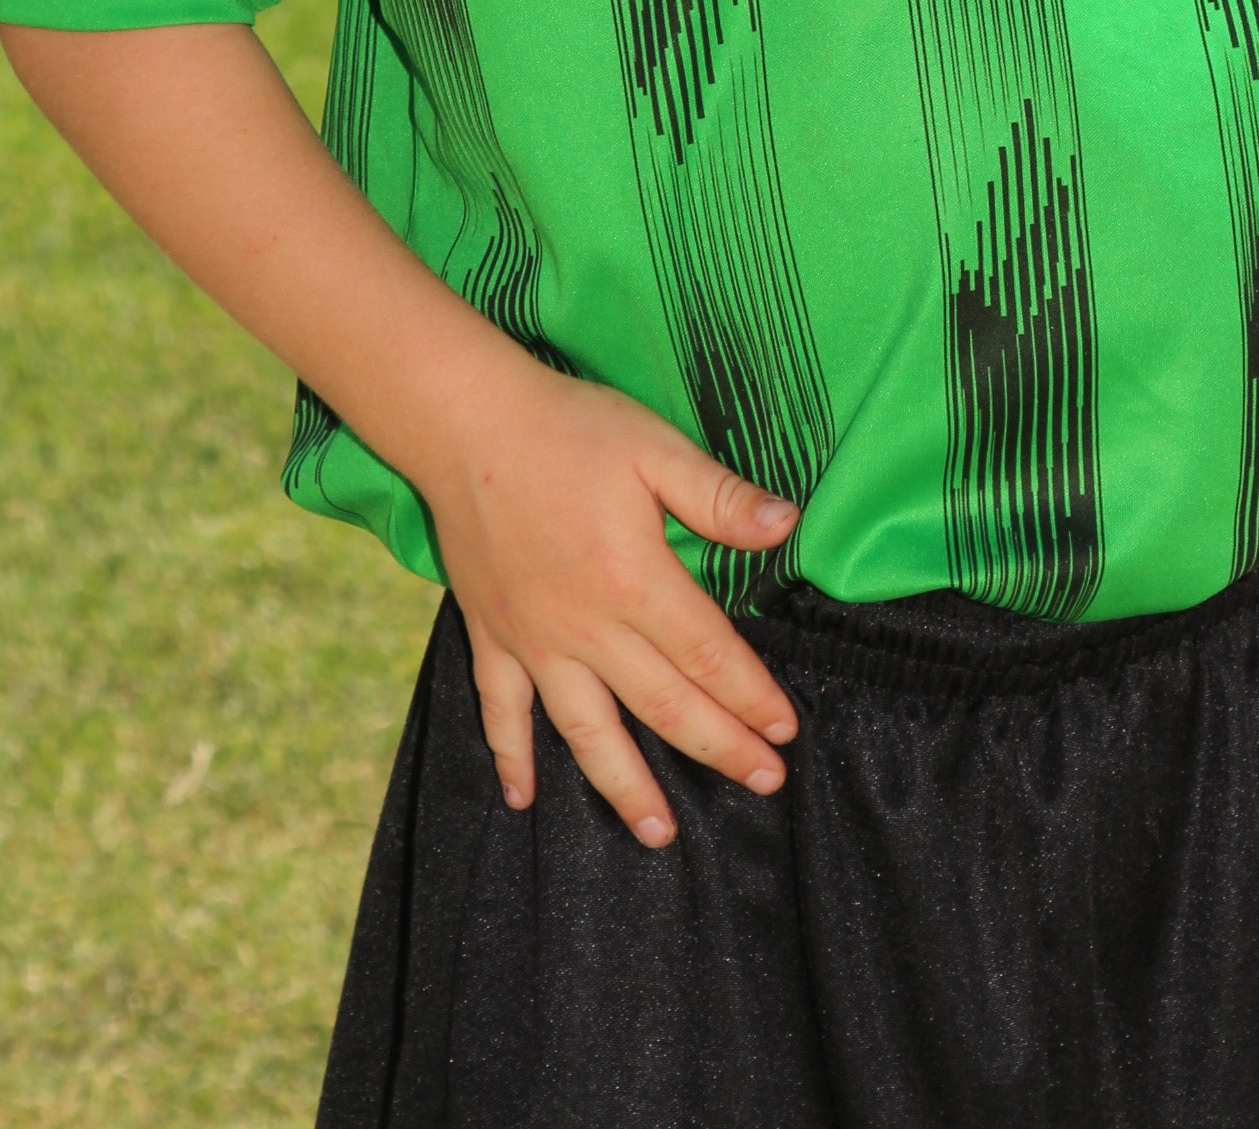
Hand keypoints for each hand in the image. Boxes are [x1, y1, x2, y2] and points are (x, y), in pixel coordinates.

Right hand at [420, 357, 803, 847]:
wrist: (469, 425)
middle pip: (663, 704)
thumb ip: (720, 497)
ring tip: (660, 834)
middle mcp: (585, 627)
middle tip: (763, 783)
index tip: (785, 731)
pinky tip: (524, 799)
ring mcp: (534, 641)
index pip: (708, 655)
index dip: (751, 697)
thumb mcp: (655, 448)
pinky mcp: (492, 637)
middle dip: (718, 748)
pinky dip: (511, 757)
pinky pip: (502, 712)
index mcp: (634, 581)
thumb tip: (789, 525)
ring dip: (625, 786)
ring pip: (586, 731)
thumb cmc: (570, 429)